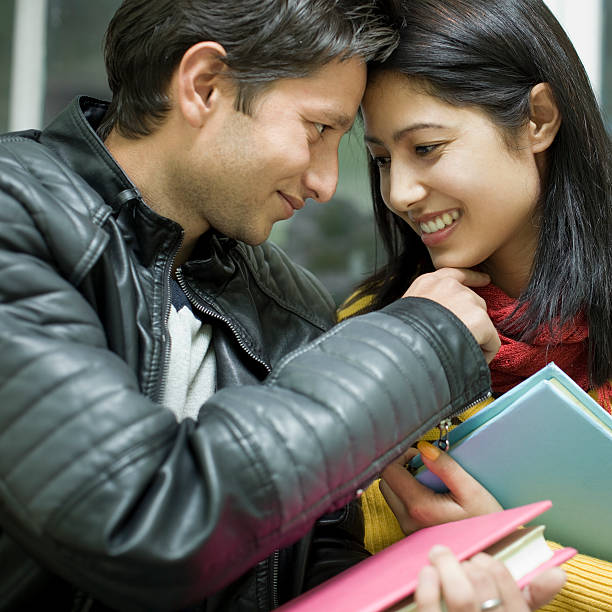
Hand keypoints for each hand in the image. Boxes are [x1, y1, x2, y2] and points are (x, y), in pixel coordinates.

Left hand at [380, 443, 501, 534]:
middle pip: (386, 482)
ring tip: (430, 479)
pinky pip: (400, 505)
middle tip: (424, 463)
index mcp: (419, 508)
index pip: (389, 472)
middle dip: (400, 467)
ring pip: (391, 494)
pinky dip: (409, 493)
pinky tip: (431, 493)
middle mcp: (408, 520)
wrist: (490, 552)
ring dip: (404, 480)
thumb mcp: (471, 491)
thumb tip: (424, 449)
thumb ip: (446, 468)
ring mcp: (408, 528)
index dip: (400, 455)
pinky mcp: (411, 531)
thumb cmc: (484, 523)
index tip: (417, 453)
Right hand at [402, 268, 499, 362]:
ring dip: (476, 334)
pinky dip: (486, 352)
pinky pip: (492, 342)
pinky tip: (472, 359)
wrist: (406, 348)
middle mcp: (449, 286)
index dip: (472, 278)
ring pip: (482, 321)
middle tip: (457, 337)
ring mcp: (466, 300)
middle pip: (473, 300)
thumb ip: (424, 307)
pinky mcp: (479, 320)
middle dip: (470, 318)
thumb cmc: (401, 336)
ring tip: (460, 350)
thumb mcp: (406, 313)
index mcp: (428, 282)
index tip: (485, 280)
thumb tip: (436, 320)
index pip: (455, 273)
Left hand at [416, 545, 565, 610]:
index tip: (477, 558)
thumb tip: (558, 572)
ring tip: (437, 556)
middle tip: (452, 555)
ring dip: (445, 567)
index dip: (488, 563)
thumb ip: (533, 596)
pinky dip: (426, 585)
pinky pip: (430, 608)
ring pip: (461, 595)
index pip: (506, 581)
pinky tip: (426, 574)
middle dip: (465, 563)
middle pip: (481, 583)